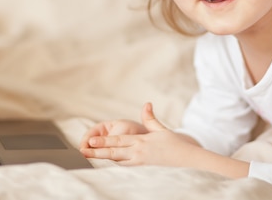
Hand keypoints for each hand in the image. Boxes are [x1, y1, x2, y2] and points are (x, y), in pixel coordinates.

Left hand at [80, 102, 199, 166]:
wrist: (188, 160)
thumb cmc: (175, 144)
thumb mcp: (161, 130)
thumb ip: (150, 118)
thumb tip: (146, 103)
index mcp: (142, 141)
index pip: (119, 141)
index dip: (104, 141)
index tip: (91, 140)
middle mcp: (139, 153)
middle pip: (115, 152)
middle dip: (98, 151)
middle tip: (83, 150)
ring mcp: (140, 162)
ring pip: (118, 161)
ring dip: (104, 158)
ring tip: (90, 156)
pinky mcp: (143, 169)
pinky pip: (126, 166)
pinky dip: (116, 164)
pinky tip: (107, 163)